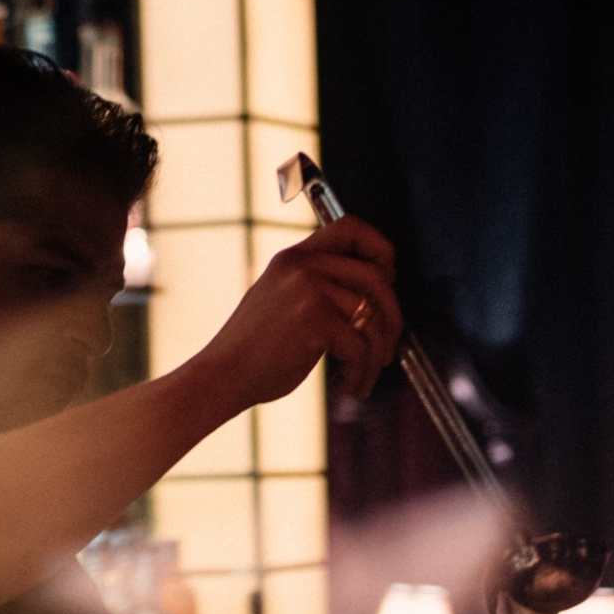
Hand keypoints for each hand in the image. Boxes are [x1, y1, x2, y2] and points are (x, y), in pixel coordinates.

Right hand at [187, 222, 403, 415]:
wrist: (220, 377)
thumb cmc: (251, 351)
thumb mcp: (282, 302)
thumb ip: (319, 288)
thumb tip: (374, 298)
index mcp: (294, 257)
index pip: (351, 227)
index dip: (381, 248)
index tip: (388, 277)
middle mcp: (302, 266)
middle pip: (376, 277)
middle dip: (393, 317)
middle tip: (388, 346)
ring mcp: (308, 290)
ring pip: (373, 318)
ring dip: (376, 356)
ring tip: (365, 376)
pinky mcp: (315, 320)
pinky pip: (360, 347)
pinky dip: (362, 373)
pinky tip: (350, 386)